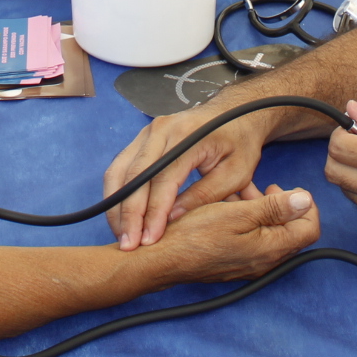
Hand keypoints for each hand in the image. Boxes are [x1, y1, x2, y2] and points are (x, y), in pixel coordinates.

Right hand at [103, 99, 275, 248]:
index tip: (150, 240)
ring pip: (120, 171)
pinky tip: (122, 217)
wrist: (234, 112)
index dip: (154, 212)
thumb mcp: (236, 172)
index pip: (163, 178)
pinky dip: (118, 194)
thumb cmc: (239, 143)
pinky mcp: (141, 139)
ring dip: (117, 206)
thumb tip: (173, 219)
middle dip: (129, 213)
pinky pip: (121, 167)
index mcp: (188, 135)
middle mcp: (161, 129)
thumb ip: (206, 195)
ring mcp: (147, 132)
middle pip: (135, 175)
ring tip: (122, 236)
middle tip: (128, 245)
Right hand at [146, 186, 319, 285]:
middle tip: (263, 187)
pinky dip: (247, 220)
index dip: (305, 206)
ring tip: (241, 191)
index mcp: (271, 248)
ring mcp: (249, 264)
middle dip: (280, 205)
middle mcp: (264, 262)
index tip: (287, 189)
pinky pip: (252, 240)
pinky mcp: (234, 262)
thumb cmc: (195, 235)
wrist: (162, 259)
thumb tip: (306, 200)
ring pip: (269, 234)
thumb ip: (274, 208)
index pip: (310, 229)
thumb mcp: (237, 212)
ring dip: (261, 210)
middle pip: (291, 232)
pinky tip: (228, 205)